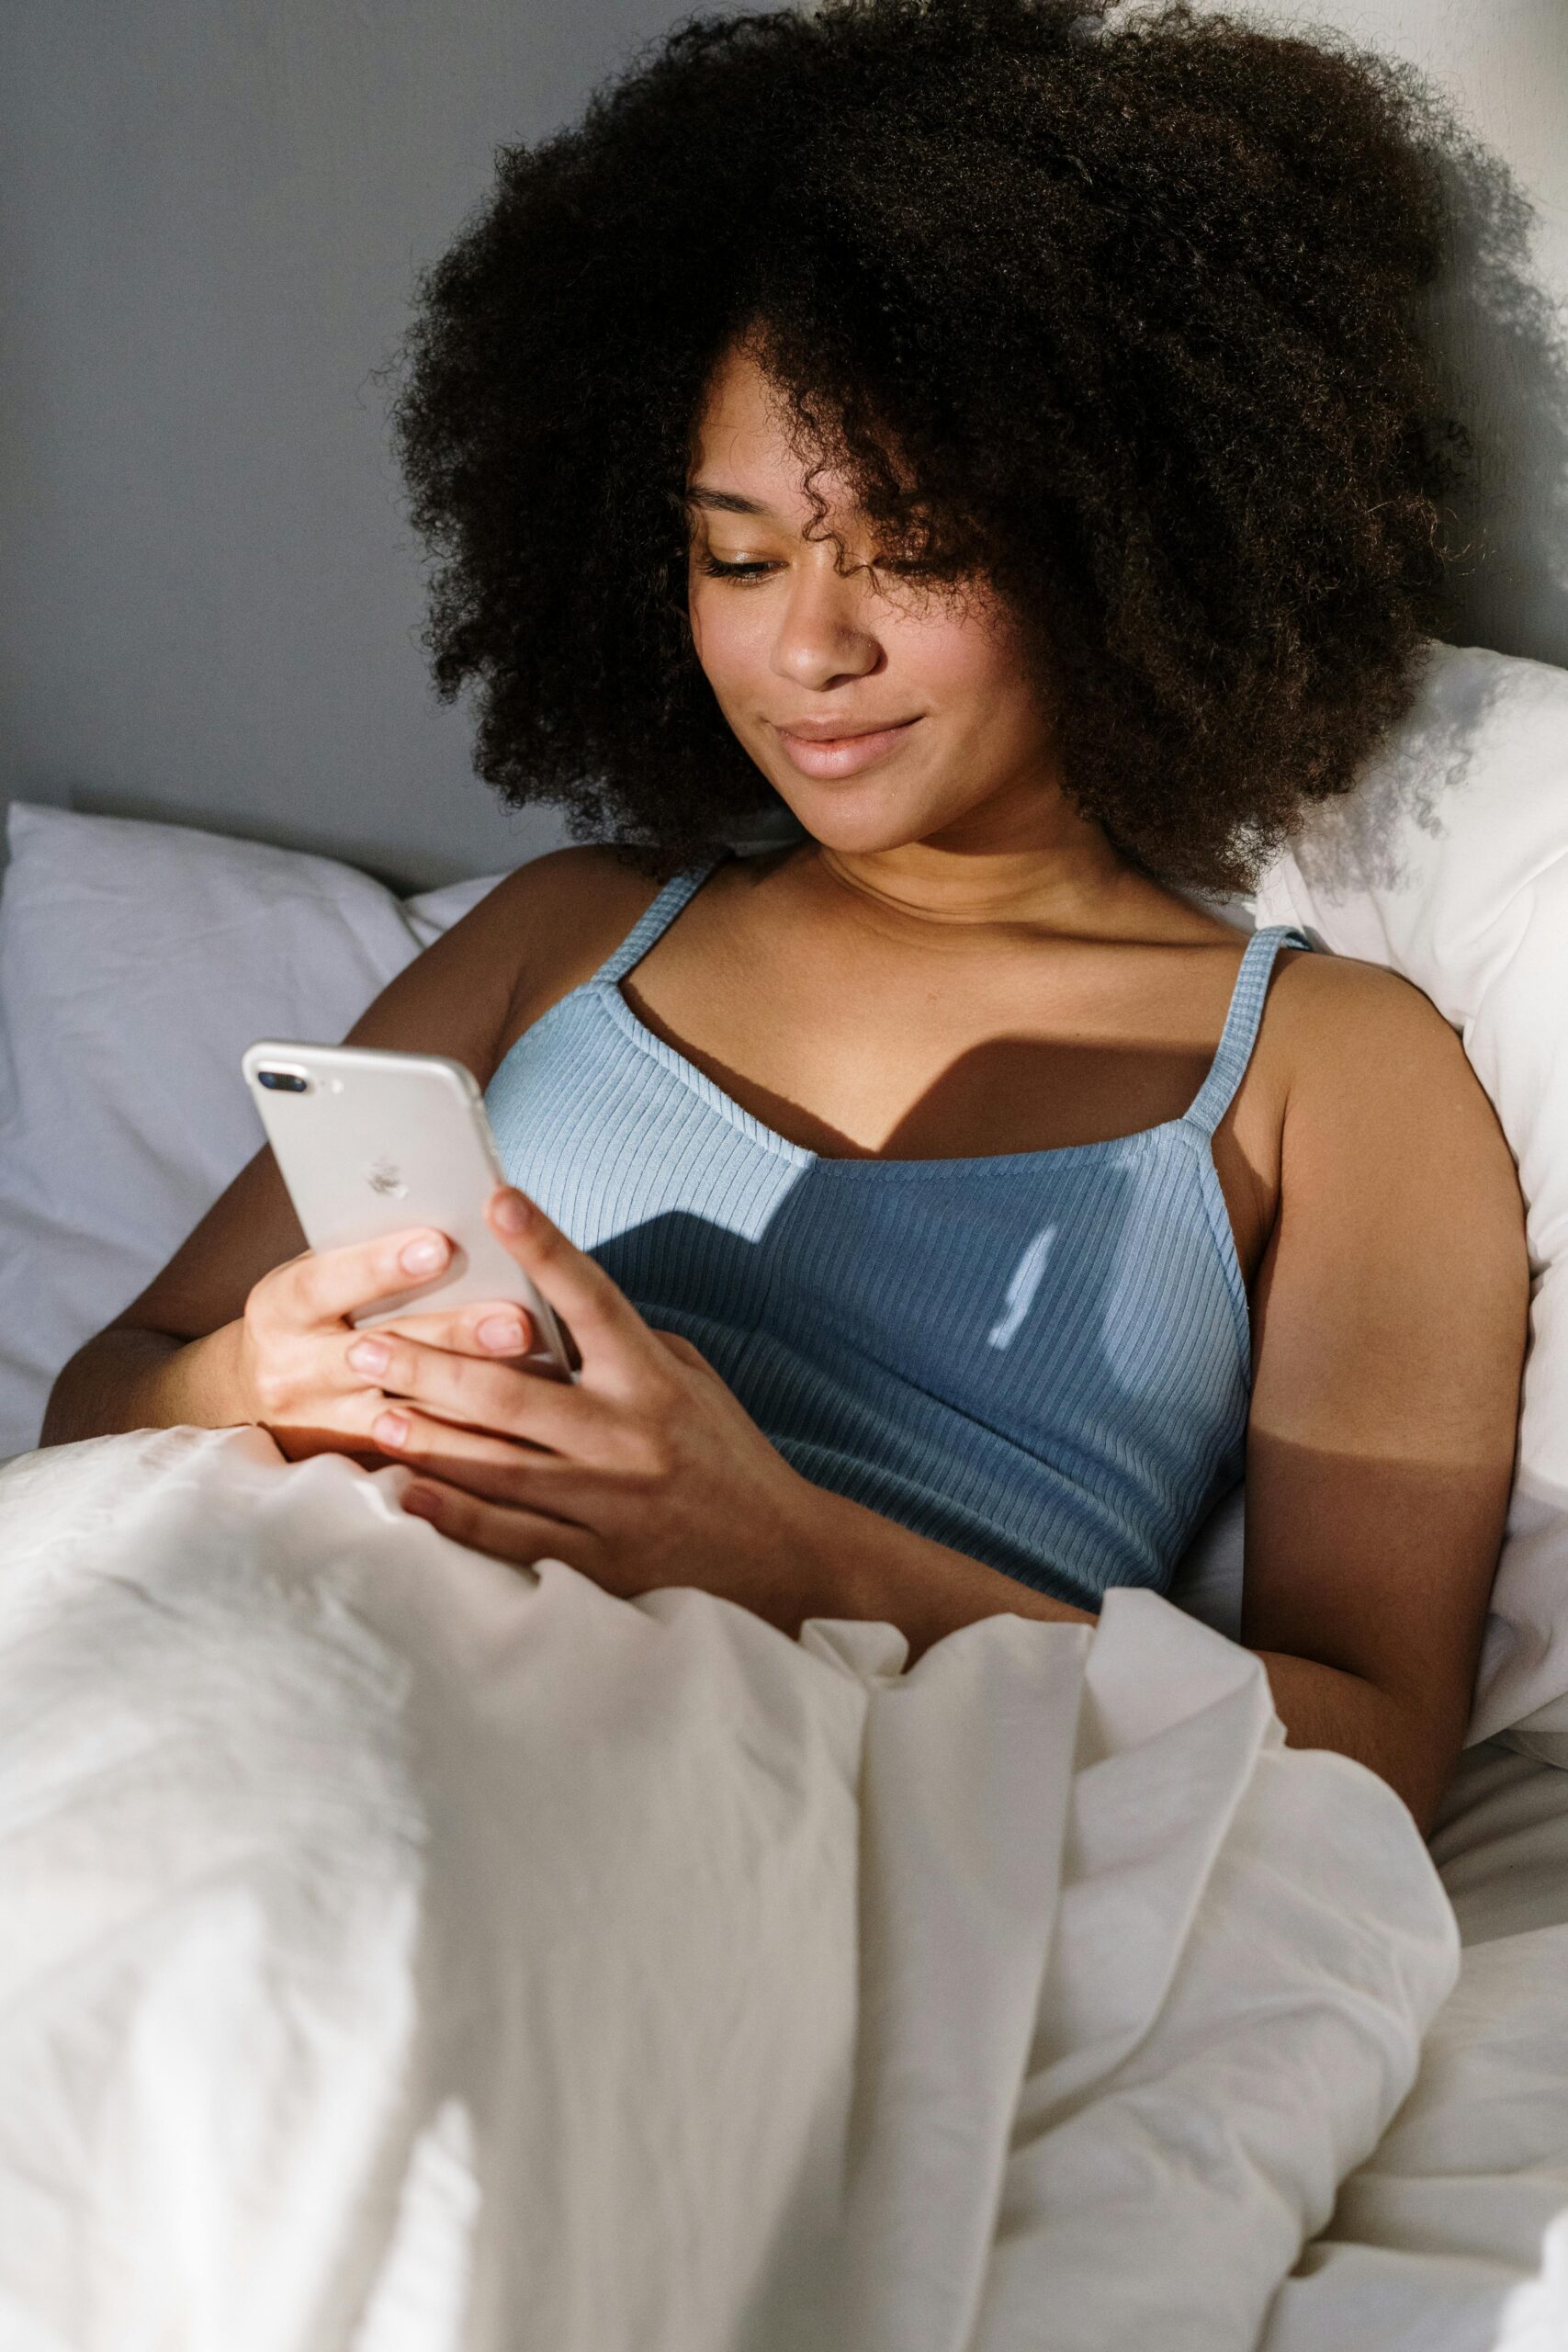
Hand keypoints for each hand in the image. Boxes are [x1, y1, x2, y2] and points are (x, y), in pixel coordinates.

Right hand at [237, 1227, 552, 1463]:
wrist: (254, 1395)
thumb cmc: (311, 1312)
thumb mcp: (316, 1277)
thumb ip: (365, 1259)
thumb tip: (452, 1224)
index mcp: (279, 1308)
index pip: (326, 1283)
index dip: (381, 1267)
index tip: (440, 1245)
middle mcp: (293, 1371)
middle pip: (378, 1355)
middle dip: (452, 1335)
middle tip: (516, 1321)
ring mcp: (322, 1425)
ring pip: (406, 1416)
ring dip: (474, 1398)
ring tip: (536, 1377)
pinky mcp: (353, 1462)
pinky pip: (419, 1456)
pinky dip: (471, 1443)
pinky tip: (523, 1430)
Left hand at [361, 1186, 842, 1629]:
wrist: (779, 1555)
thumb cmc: (725, 1453)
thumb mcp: (690, 1379)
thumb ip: (624, 1345)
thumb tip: (549, 1307)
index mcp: (653, 1380)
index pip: (592, 1299)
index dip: (545, 1247)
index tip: (499, 1199)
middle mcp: (629, 1437)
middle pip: (512, 1393)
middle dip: (431, 1364)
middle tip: (367, 1343)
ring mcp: (611, 1504)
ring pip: (499, 1466)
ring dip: (427, 1437)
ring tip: (371, 1409)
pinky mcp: (600, 1563)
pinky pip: (512, 1536)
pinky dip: (455, 1515)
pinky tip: (408, 1491)